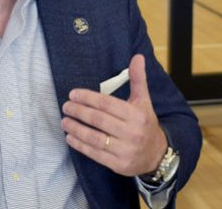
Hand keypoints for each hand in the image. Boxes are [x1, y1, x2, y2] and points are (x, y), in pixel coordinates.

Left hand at [61, 54, 167, 176]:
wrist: (157, 154)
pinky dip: (80, 145)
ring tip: (64, 121)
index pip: (107, 104)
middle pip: (99, 120)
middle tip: (66, 106)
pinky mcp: (118, 164)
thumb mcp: (144, 101)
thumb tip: (138, 57)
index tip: (73, 94)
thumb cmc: (145, 124)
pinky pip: (95, 153)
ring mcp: (125, 150)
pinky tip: (70, 137)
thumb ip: (138, 79)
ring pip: (94, 138)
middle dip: (79, 111)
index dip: (88, 98)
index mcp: (137, 115)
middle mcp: (132, 132)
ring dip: (76, 129)